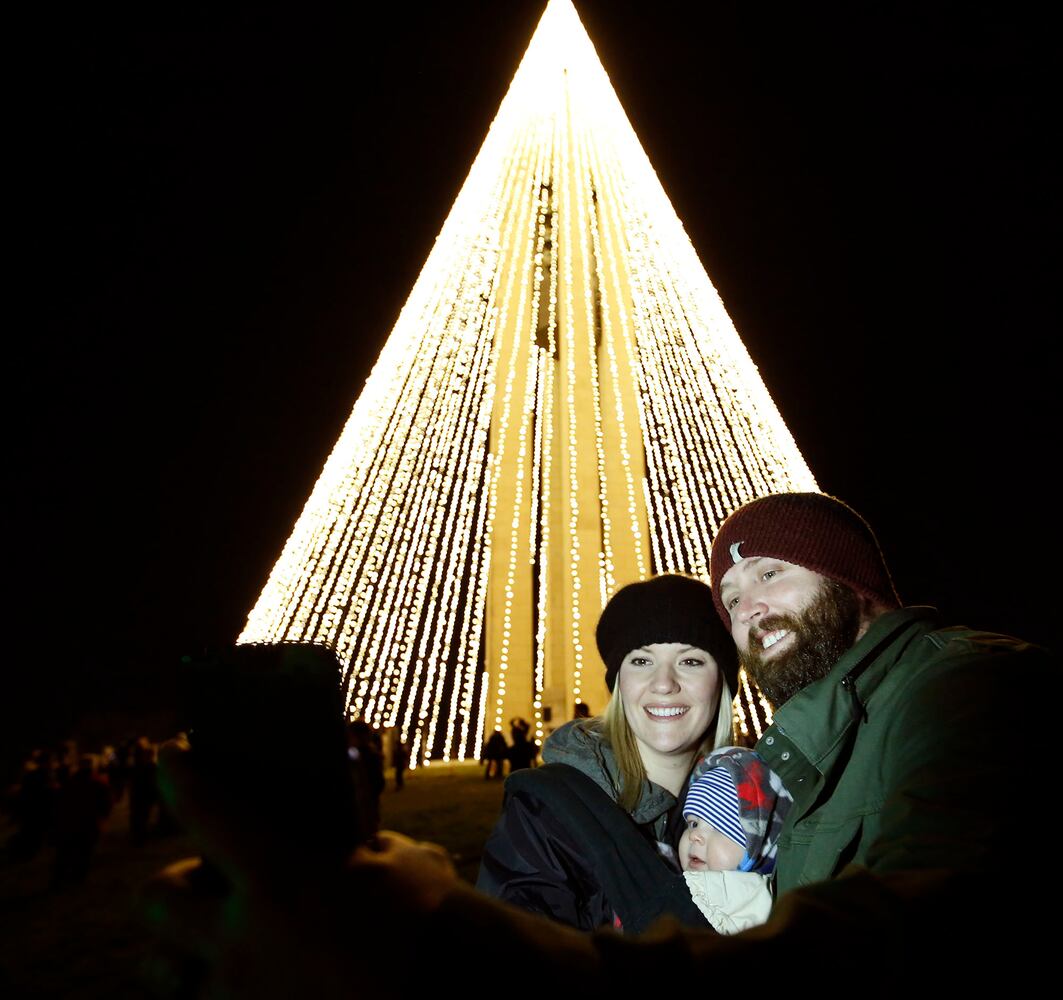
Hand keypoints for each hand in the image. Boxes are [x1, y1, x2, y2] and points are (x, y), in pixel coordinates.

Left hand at [141, 738, 458, 996]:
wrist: (454, 994)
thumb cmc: (432, 923)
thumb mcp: (397, 861)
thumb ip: (355, 844)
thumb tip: (344, 835)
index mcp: (279, 878)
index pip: (207, 809)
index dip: (181, 774)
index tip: (170, 756)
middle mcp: (240, 941)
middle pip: (156, 899)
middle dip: (177, 885)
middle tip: (214, 884)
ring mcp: (238, 998)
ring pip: (165, 970)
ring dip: (186, 951)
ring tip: (224, 946)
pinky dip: (223, 991)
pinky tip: (260, 981)